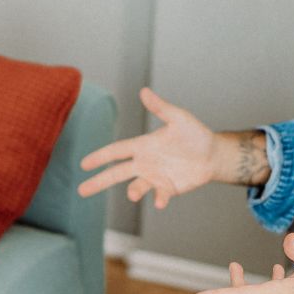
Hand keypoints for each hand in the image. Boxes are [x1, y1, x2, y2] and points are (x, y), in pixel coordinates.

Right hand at [78, 87, 219, 208]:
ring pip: (136, 186)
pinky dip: (158, 199)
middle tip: (81, 191)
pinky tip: (160, 202)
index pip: (116, 151)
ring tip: (133, 196)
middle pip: (116, 173)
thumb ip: (160, 107)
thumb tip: (144, 91)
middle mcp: (144, 163)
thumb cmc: (194, 134)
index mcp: (142, 146)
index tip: (83, 164)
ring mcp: (154, 177)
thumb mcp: (178, 118)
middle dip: (99, 182)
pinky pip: (159, 195)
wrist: (213, 154)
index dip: (100, 157)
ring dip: (134, 191)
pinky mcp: (167, 189)